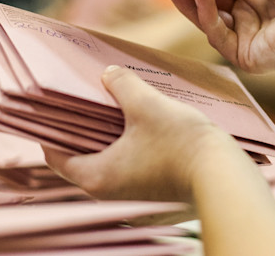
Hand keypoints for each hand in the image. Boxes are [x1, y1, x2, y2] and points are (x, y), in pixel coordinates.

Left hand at [43, 65, 248, 202]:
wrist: (224, 177)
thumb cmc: (182, 143)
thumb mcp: (146, 104)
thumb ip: (121, 85)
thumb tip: (109, 75)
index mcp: (96, 177)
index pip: (55, 156)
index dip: (51, 130)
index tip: (52, 109)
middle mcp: (109, 195)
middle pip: (82, 159)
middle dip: (83, 129)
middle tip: (85, 100)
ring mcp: (132, 199)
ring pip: (108, 164)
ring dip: (109, 138)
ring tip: (114, 108)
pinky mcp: (153, 197)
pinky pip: (130, 170)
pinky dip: (129, 149)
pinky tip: (140, 126)